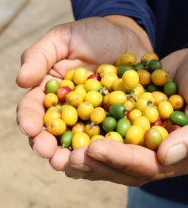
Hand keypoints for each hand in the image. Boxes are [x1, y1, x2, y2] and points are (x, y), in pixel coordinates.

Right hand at [16, 16, 150, 156]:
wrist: (124, 36)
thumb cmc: (90, 34)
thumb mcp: (62, 38)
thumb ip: (39, 55)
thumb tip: (20, 81)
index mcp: (49, 91)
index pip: (33, 108)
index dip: (28, 119)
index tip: (29, 128)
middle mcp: (67, 109)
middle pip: (52, 132)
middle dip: (48, 145)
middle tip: (49, 155)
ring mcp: (90, 118)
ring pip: (77, 141)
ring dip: (72, 155)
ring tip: (71, 164)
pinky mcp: (114, 122)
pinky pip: (107, 139)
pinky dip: (103, 150)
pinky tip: (102, 158)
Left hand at [65, 49, 187, 185]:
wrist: (180, 67)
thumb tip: (165, 157)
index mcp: (173, 151)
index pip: (147, 164)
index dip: (121, 158)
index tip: (96, 148)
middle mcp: (151, 152)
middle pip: (122, 167)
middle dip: (96, 163)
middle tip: (70, 159)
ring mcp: (134, 141)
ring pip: (109, 157)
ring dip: (85, 158)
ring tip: (60, 156)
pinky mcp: (120, 127)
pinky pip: (100, 137)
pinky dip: (83, 139)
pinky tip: (64, 139)